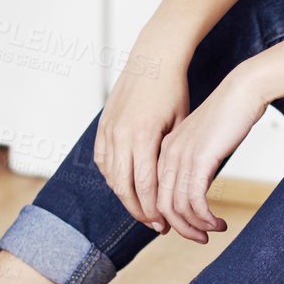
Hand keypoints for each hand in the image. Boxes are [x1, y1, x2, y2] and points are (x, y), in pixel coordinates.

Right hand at [93, 38, 192, 232]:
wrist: (152, 59)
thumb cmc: (174, 90)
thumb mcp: (180, 124)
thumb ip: (172, 155)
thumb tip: (175, 188)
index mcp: (144, 135)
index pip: (145, 185)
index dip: (153, 209)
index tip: (164, 224)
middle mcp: (121, 135)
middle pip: (124, 187)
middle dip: (139, 210)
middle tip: (155, 225)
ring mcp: (108, 130)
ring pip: (111, 176)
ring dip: (125, 197)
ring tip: (142, 209)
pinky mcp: (103, 125)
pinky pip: (103, 161)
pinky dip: (113, 177)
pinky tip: (125, 186)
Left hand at [154, 71, 267, 243]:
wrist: (243, 91)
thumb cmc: (229, 115)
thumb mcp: (205, 141)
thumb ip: (196, 163)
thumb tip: (198, 189)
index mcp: (166, 150)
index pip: (156, 193)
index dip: (168, 217)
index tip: (187, 228)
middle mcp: (168, 155)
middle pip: (162, 205)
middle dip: (181, 228)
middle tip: (200, 238)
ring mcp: (182, 157)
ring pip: (177, 207)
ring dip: (196, 226)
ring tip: (214, 231)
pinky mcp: (199, 160)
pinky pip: (195, 201)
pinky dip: (206, 218)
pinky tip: (219, 222)